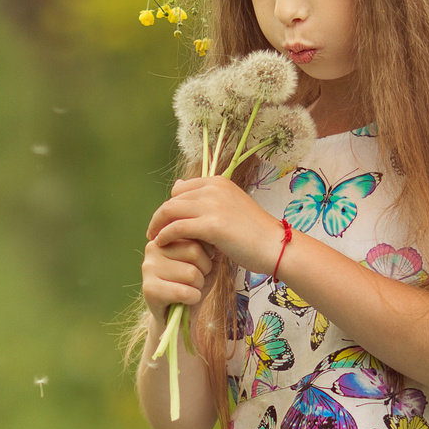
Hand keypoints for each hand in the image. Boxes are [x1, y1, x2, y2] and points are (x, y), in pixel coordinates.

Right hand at [140, 233, 210, 324]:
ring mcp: (148, 268)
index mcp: (165, 236)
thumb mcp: (205, 260)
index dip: (207, 255)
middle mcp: (153, 248)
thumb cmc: (192, 284)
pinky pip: (184, 292)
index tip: (199, 266)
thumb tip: (215, 231)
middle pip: (194, 252)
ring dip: (198, 286)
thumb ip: (209, 243)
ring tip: (188, 289)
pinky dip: (193, 299)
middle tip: (194, 281)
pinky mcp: (149, 289)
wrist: (178, 315)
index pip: (196, 236)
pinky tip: (185, 300)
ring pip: (191, 273)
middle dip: (204, 271)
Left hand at [146, 175, 287, 277]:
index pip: (181, 188)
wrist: (275, 246)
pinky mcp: (212, 225)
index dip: (171, 204)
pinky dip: (165, 235)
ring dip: (158, 224)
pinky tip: (161, 243)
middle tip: (153, 231)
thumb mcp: (229, 208)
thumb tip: (180, 193)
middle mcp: (214, 188)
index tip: (166, 220)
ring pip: (171, 210)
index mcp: (219, 181)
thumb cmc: (253, 233)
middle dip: (160, 215)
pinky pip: (177, 227)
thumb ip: (207, 201)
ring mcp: (213, 205)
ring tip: (154, 238)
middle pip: (173, 198)